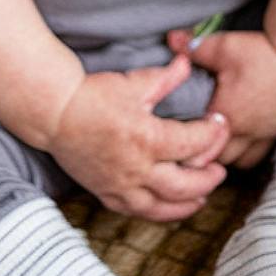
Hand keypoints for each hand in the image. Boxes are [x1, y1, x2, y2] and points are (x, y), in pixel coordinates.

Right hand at [49, 51, 228, 220]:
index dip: (213, 134)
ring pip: (162, 207)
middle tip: (220, 172)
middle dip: (207, 179)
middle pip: (184, 185)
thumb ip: (165, 77)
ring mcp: (121, 185)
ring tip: (202, 198)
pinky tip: (167, 207)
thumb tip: (188, 63)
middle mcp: (137, 168)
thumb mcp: (133, 82)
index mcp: (148, 138)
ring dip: (187, 204)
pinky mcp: (106, 193)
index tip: (220, 125)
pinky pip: (137, 212)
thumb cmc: (93, 95)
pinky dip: (157, 212)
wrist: (55, 113)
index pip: (193, 144)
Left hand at [165, 28, 275, 167]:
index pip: (198, 145)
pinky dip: (247, 150)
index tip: (176, 134)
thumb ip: (194, 48)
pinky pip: (259, 153)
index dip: (185, 144)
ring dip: (226, 154)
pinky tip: (241, 136)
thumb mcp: (223, 47)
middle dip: (204, 154)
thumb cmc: (262, 53)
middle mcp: (245, 132)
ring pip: (240, 161)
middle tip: (193, 138)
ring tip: (216, 139)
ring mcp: (264, 134)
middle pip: (218, 160)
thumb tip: (170, 40)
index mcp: (225, 116)